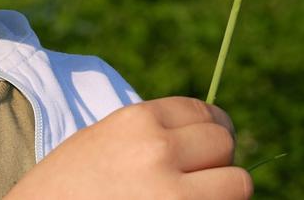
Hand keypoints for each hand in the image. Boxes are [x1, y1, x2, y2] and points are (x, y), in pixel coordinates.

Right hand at [6, 97, 252, 198]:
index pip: (204, 113)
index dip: (213, 131)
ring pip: (238, 183)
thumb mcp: (103, 142)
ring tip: (195, 199)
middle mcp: (159, 151)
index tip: (212, 148)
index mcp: (137, 121)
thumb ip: (152, 134)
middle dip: (217, 163)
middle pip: (224, 143)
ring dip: (223, 193)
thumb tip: (210, 134)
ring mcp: (173, 194)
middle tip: (198, 182)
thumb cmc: (65, 192)